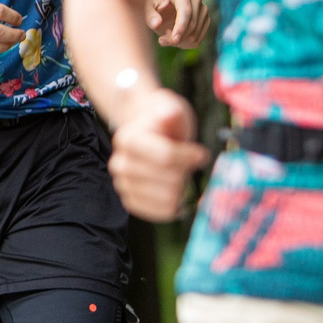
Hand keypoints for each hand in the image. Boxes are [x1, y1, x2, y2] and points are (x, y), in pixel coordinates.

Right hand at [106, 87, 209, 220]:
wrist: (146, 131)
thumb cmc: (164, 122)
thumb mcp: (170, 109)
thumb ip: (170, 113)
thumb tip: (167, 116)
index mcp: (128, 140)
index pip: (166, 157)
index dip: (190, 157)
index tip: (201, 153)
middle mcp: (120, 164)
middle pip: (169, 179)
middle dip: (185, 172)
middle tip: (185, 163)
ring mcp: (123, 184)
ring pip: (166, 199)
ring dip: (180, 188)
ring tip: (177, 174)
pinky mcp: (130, 201)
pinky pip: (158, 213)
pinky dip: (174, 205)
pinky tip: (177, 191)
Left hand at [148, 0, 212, 48]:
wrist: (158, 6)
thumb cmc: (151, 5)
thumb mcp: (145, 8)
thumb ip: (149, 15)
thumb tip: (156, 23)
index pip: (186, 11)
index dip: (181, 27)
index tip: (174, 39)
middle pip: (192, 23)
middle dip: (177, 37)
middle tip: (161, 39)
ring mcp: (203, 8)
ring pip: (196, 33)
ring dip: (180, 42)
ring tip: (165, 36)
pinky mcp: (205, 19)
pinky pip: (198, 39)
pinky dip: (185, 44)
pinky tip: (174, 38)